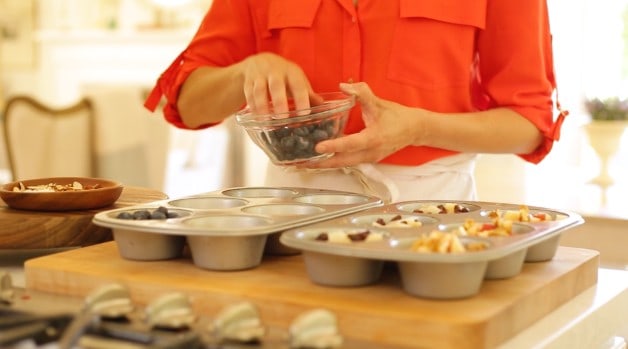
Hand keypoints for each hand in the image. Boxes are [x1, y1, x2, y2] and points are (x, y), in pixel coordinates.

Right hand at [241, 53, 319, 114]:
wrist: (259, 62)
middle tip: (282, 118)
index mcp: (291, 72)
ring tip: (266, 121)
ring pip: (259, 90)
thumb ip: (308, 93)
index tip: (304, 113)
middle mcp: (274, 71)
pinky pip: (249, 94)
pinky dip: (252, 106)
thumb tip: (322, 105)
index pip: (297, 84)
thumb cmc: (283, 75)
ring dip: (262, 106)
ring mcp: (259, 75)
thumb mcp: (297, 79)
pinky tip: (257, 117)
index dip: (301, 98)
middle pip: (276, 85)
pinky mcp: (248, 81)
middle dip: (279, 101)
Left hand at [303, 82, 422, 167]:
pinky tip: (322, 159)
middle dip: (322, 163)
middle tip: (302, 163)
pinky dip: (334, 161)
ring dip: (326, 165)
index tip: (318, 147)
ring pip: (344, 164)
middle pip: (342, 161)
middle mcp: (370, 153)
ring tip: (306, 164)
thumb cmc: (398, 116)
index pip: (350, 144)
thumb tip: (343, 86)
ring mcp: (369, 159)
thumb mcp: (379, 103)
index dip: (333, 145)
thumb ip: (361, 93)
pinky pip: (348, 162)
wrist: (415, 130)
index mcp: (373, 139)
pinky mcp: (368, 159)